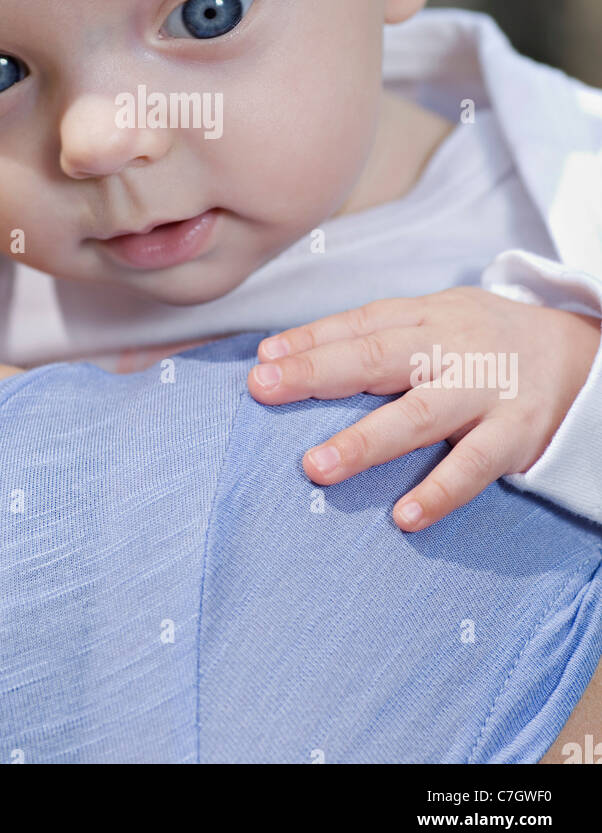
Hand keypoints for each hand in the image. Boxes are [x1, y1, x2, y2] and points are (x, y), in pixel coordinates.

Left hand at [247, 287, 600, 530]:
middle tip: (263, 388)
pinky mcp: (514, 433)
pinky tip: (404, 516)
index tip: (263, 358)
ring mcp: (482, 391)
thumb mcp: (436, 317)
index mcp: (427, 316)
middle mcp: (450, 348)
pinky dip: (440, 491)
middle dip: (316, 373)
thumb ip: (374, 333)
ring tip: (316, 467)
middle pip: (376, 357)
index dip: (309, 339)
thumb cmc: (483, 339)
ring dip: (365, 441)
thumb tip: (288, 354)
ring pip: (418, 415)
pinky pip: (474, 466)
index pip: (360, 323)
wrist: (581, 352)